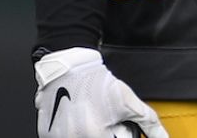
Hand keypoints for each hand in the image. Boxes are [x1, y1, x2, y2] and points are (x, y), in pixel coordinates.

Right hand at [34, 47, 166, 137]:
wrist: (68, 65)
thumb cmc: (97, 81)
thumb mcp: (128, 101)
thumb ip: (150, 124)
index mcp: (97, 135)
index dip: (120, 133)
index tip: (116, 125)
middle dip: (104, 133)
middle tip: (102, 120)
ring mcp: (58, 136)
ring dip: (87, 134)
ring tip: (89, 118)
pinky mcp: (46, 133)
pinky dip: (70, 134)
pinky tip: (74, 119)